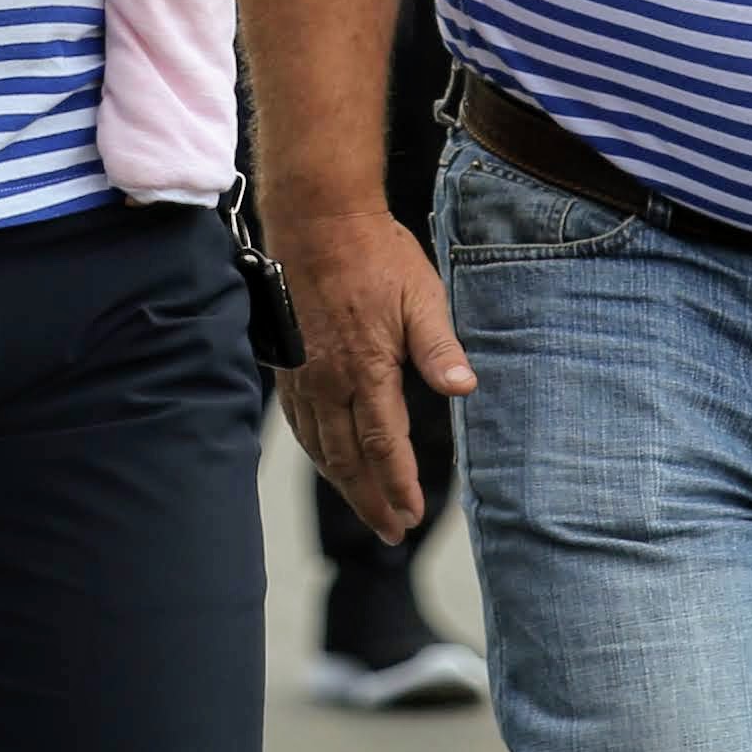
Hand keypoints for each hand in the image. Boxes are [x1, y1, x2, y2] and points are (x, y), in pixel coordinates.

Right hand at [274, 200, 474, 542]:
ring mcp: (302, 374)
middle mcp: (328, 381)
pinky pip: (300, 424)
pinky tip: (328, 460)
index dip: (397, 485)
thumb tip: (464, 387)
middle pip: (347, 459)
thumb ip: (438, 346)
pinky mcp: (286, 363)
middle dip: (370, 500)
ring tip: (366, 509)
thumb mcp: (420, 294)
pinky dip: (317, 453)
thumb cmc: (375, 253)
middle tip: (392, 532)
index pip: (382, 445)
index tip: (412, 517)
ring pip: (320, 446)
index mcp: (366, 369)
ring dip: (343, 484)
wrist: (316, 218)